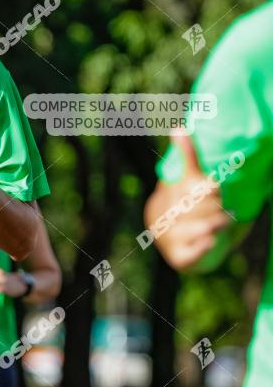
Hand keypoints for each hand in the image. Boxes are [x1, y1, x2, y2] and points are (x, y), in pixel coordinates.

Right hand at [146, 132, 231, 269]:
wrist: (173, 244)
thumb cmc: (184, 208)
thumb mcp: (183, 182)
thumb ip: (185, 157)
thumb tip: (178, 127)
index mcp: (165, 198)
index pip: (192, 188)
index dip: (209, 189)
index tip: (215, 188)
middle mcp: (164, 219)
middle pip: (201, 206)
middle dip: (216, 206)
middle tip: (223, 207)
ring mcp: (169, 239)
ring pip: (203, 227)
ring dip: (217, 224)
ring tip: (222, 222)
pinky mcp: (179, 258)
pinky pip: (194, 252)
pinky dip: (204, 245)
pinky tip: (210, 240)